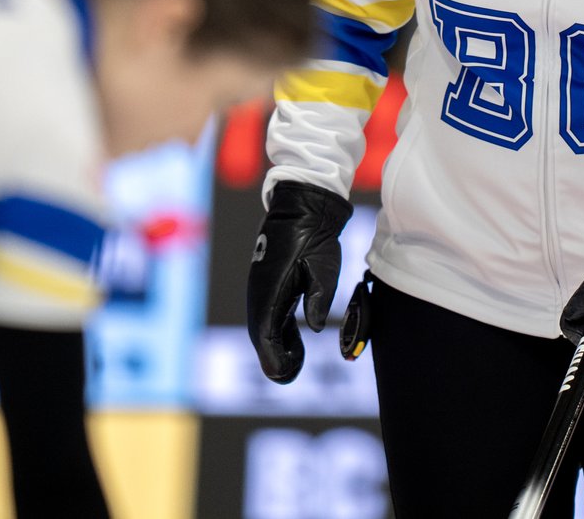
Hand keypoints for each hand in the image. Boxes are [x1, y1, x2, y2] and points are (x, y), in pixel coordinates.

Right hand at [246, 181, 353, 382]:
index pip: (266, 333)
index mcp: (270, 289)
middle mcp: (260, 291)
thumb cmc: (315, 235)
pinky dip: (278, 331)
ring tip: (293, 364)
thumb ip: (318, 297)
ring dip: (276, 346)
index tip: (284, 374)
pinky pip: (270, 313)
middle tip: (289, 377)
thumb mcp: (323, 265)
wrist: (303, 206)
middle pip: (261, 335)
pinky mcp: (270, 282)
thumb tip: (314, 327)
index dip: (273, 357)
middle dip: (273, 358)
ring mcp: (262, 286)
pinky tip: (291, 342)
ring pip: (264, 325)